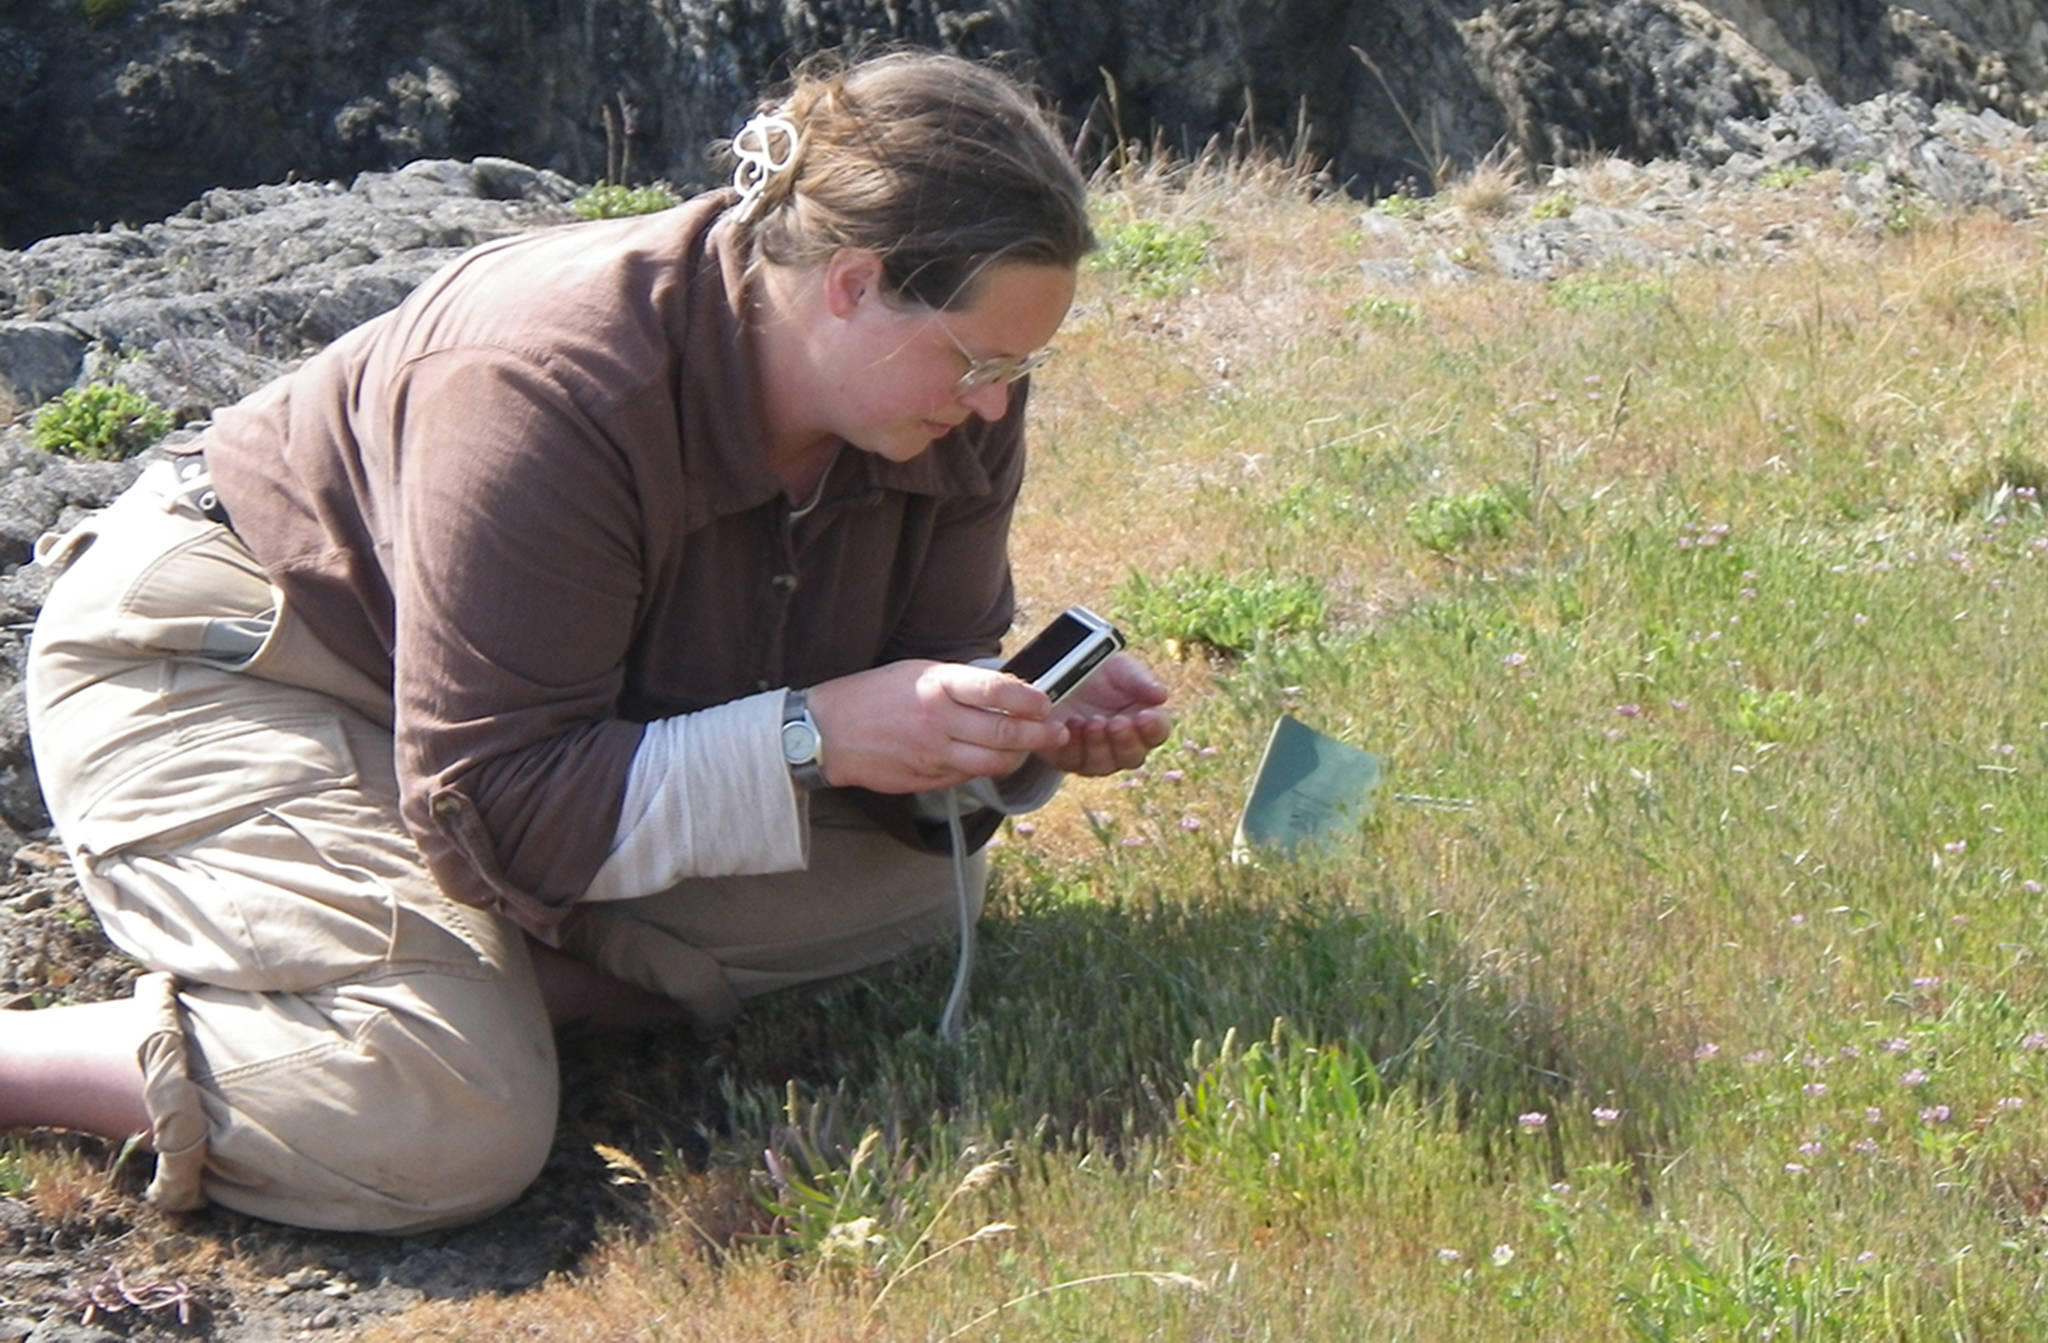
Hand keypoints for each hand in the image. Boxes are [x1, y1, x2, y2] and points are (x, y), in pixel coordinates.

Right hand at [808, 660, 1068, 793]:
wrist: (826, 732)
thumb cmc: (873, 695)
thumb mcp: (917, 672)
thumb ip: (960, 682)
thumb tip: (1005, 691)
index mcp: (937, 685)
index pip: (997, 691)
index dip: (1030, 699)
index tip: (1046, 702)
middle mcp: (937, 720)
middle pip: (1003, 735)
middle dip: (1038, 736)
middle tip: (1056, 733)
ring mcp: (931, 754)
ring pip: (991, 764)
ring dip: (1016, 758)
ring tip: (1027, 749)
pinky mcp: (924, 779)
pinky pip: (965, 777)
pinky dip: (982, 770)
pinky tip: (988, 760)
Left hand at [1034, 652, 1171, 775]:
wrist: (1061, 672)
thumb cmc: (1100, 672)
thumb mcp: (1120, 669)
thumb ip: (1141, 681)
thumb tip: (1161, 696)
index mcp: (1143, 723)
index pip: (1157, 733)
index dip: (1153, 728)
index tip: (1144, 716)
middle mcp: (1122, 746)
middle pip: (1132, 757)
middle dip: (1124, 741)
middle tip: (1116, 722)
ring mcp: (1095, 756)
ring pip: (1102, 765)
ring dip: (1097, 745)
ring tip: (1091, 722)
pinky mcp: (1068, 758)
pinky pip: (1071, 761)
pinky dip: (1071, 745)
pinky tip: (1069, 726)